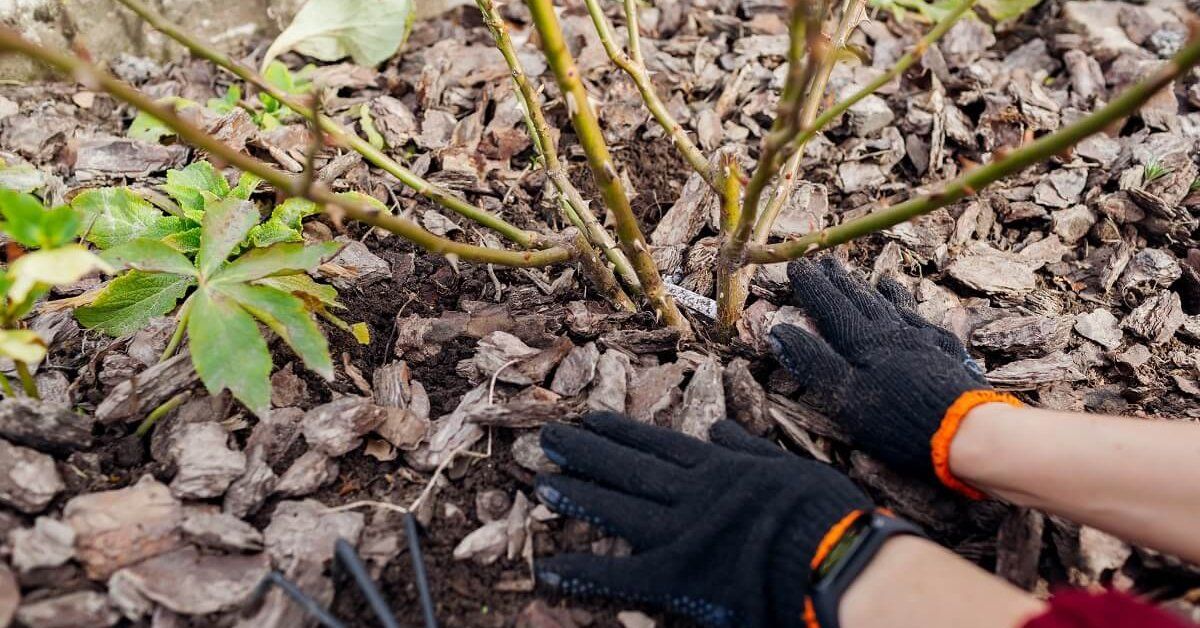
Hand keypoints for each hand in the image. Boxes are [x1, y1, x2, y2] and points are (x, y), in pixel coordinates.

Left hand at [534, 412, 873, 626]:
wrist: (833, 556)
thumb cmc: (825, 514)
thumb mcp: (790, 467)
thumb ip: (750, 450)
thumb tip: (721, 429)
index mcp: (720, 468)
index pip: (659, 445)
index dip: (622, 432)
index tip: (592, 419)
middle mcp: (691, 492)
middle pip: (629, 467)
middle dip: (587, 451)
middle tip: (549, 437)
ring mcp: (679, 530)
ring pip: (617, 506)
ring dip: (578, 492)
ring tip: (543, 480)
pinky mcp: (675, 574)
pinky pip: (619, 574)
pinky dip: (583, 571)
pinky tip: (548, 568)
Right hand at [768, 258, 1016, 496]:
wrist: (965, 431)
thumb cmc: (898, 419)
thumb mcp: (845, 396)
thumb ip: (813, 362)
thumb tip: (779, 331)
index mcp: (864, 342)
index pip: (831, 307)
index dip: (812, 287)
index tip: (797, 265)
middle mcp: (893, 333)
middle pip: (861, 300)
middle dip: (839, 281)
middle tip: (825, 261)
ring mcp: (922, 340)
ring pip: (892, 306)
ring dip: (874, 290)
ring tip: (867, 276)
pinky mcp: (946, 352)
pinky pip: (922, 319)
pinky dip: (908, 307)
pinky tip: (908, 305)